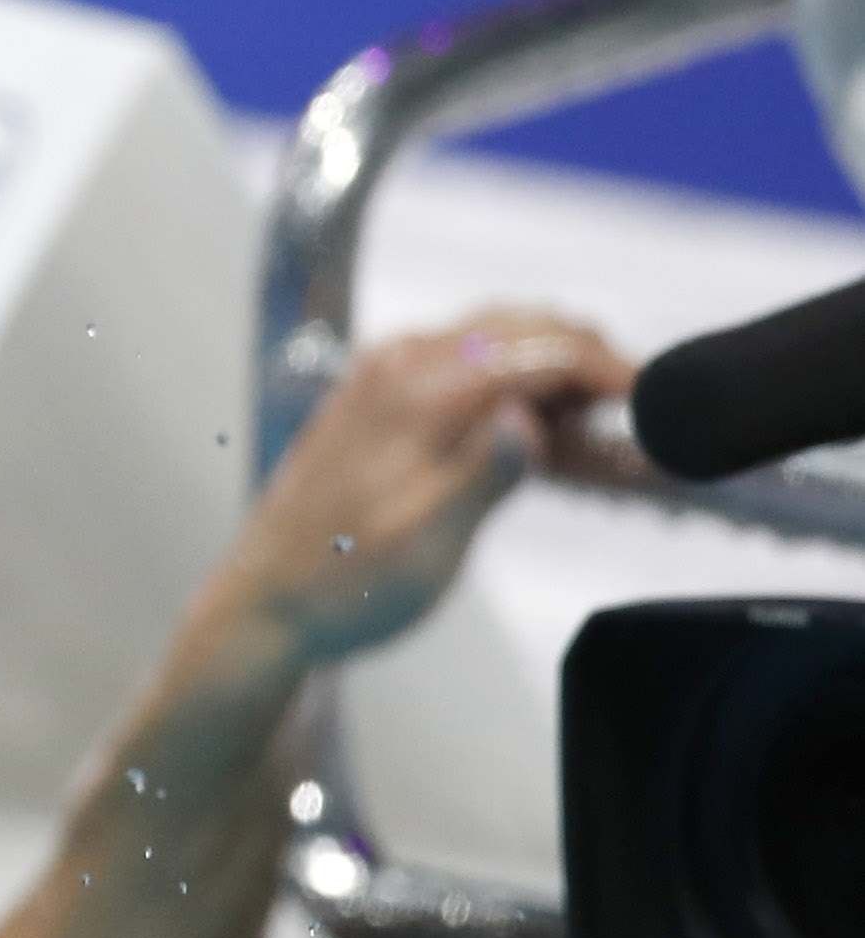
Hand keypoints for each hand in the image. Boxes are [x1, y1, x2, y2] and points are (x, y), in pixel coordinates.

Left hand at [221, 308, 632, 670]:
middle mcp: (401, 365)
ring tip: (610, 446)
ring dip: (564, 383)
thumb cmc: (344, 585)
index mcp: (417, 391)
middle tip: (648, 429)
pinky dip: (524, 400)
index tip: (669, 406)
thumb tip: (530, 416)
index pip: (544, 348)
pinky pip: (473, 377)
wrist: (267, 605)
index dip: (615, 371)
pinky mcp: (387, 403)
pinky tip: (560, 449)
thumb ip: (483, 473)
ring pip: (505, 348)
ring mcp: (390, 378)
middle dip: (594, 368)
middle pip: (529, 332)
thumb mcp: (427, 542)